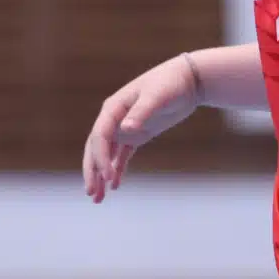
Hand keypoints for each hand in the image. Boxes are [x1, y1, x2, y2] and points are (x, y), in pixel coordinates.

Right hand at [83, 56, 201, 201]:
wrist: (187, 80)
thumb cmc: (170, 83)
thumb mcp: (157, 97)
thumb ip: (142, 112)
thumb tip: (126, 129)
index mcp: (113, 108)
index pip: (100, 137)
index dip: (101, 158)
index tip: (108, 177)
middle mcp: (114, 119)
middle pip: (96, 148)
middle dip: (92, 171)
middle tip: (91, 194)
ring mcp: (124, 127)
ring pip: (106, 154)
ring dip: (101, 175)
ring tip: (98, 198)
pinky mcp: (137, 134)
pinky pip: (121, 155)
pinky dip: (117, 169)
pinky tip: (115, 186)